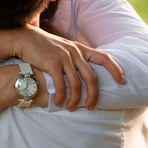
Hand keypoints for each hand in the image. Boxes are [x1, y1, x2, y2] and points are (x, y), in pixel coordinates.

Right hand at [0, 25, 123, 109]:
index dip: (115, 69)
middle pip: (92, 77)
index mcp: (80, 49)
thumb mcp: (64, 48)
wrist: (25, 39)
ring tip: (70, 108)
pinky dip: (61, 96)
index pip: (104, 58)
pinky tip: (57, 103)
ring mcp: (64, 57)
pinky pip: (61, 84)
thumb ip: (75, 58)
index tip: (122, 81)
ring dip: (75, 99)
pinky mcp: (52, 63)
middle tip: (90, 106)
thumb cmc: (44, 47)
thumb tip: (84, 73)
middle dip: (93, 95)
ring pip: (77, 84)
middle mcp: (75, 52)